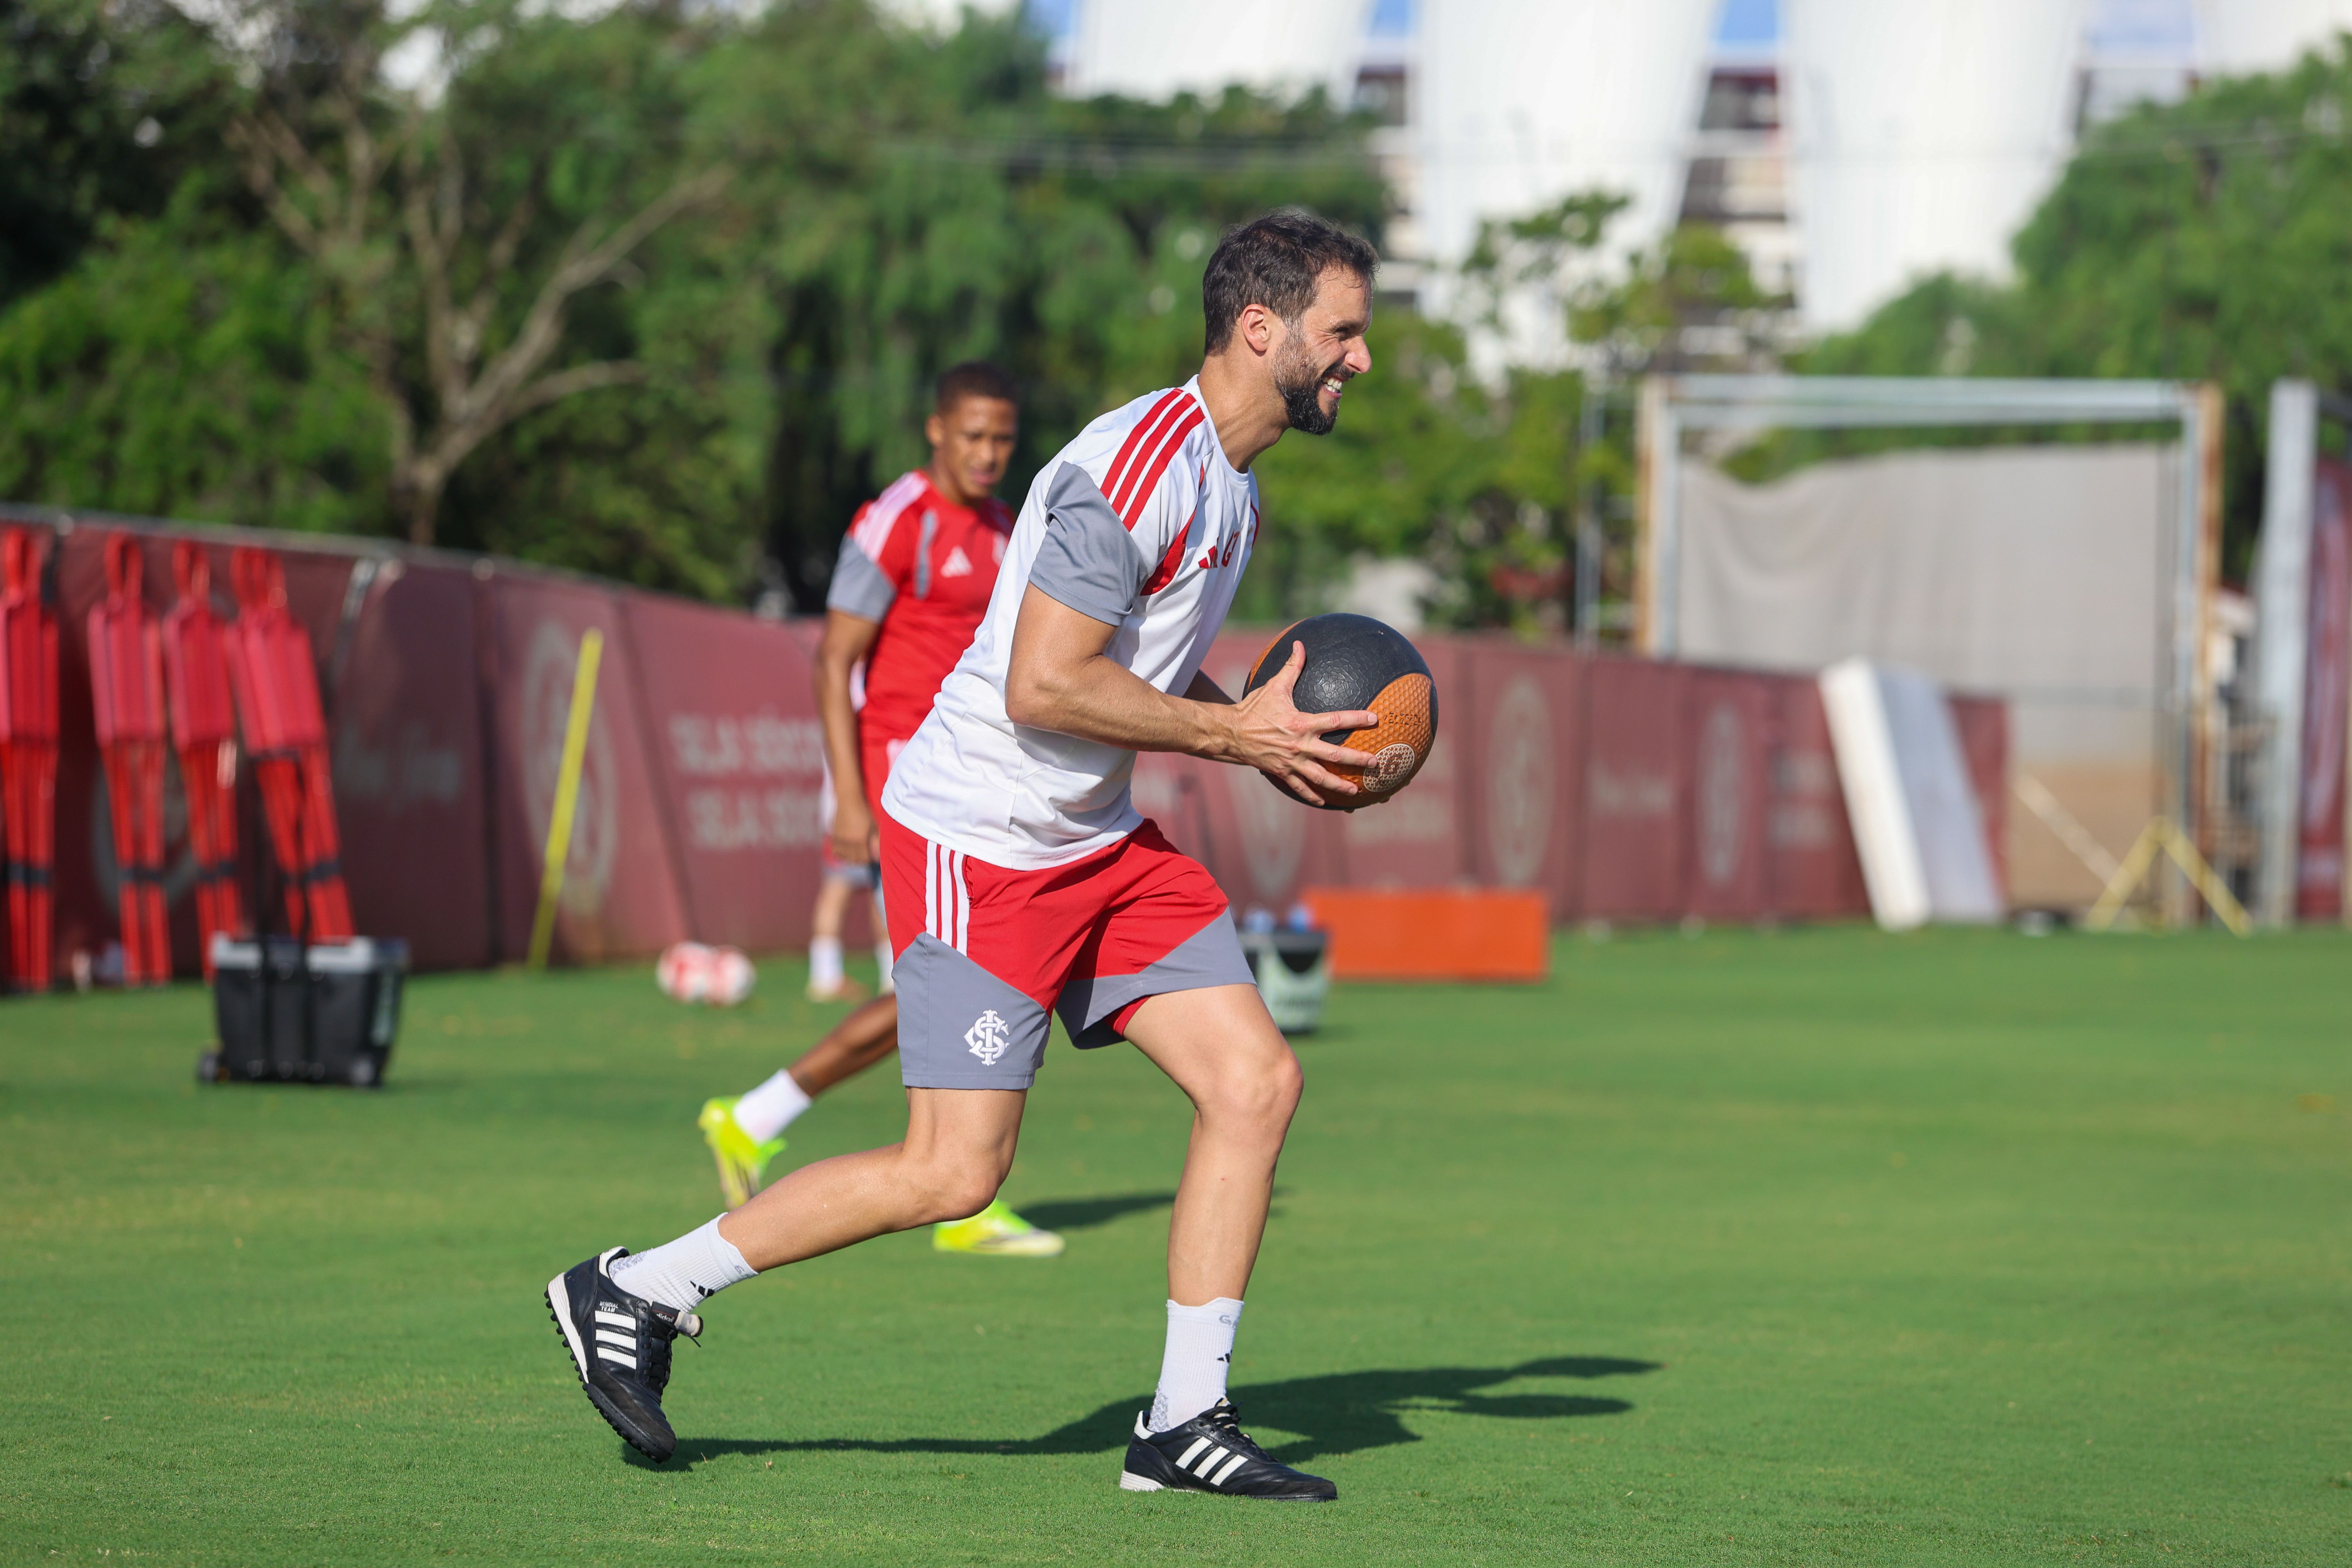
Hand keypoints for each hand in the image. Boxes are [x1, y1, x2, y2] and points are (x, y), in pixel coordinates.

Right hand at [830, 794, 876, 866]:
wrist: (848, 799)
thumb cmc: (864, 811)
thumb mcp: (873, 825)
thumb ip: (876, 841)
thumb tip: (878, 855)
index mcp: (859, 840)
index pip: (864, 858)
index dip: (870, 859)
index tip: (873, 856)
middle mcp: (848, 841)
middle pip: (854, 859)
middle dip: (861, 859)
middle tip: (866, 855)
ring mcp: (839, 839)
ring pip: (844, 857)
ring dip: (850, 857)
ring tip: (856, 853)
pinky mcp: (833, 835)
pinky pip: (836, 850)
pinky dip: (842, 852)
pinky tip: (847, 849)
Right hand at [1216, 642, 1379, 803]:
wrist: (1230, 732)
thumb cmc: (1254, 707)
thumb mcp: (1273, 685)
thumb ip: (1291, 667)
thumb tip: (1300, 644)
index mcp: (1302, 723)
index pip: (1336, 720)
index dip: (1357, 719)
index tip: (1375, 719)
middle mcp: (1300, 745)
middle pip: (1335, 755)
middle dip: (1357, 759)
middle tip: (1375, 763)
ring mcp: (1291, 761)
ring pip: (1320, 777)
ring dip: (1340, 784)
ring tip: (1356, 789)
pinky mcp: (1282, 772)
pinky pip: (1299, 787)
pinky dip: (1312, 795)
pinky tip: (1325, 801)